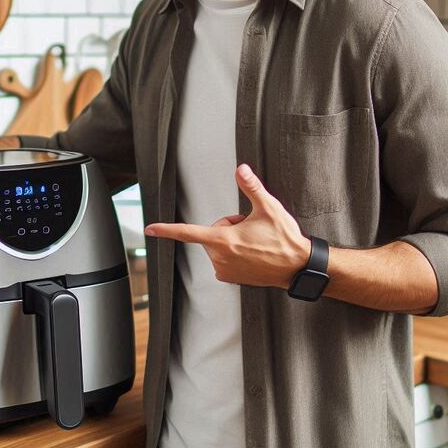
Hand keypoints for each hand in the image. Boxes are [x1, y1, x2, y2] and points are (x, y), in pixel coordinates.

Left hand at [144, 163, 310, 287]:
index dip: (167, 230)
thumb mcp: (268, 208)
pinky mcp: (230, 278)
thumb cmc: (284, 239)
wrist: (296, 267)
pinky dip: (235, 253)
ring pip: (219, 245)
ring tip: (256, 244)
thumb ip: (251, 187)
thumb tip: (241, 169)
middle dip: (229, 227)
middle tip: (252, 230)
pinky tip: (253, 254)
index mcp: (223, 241)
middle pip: (212, 232)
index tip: (150, 229)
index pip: (188, 233)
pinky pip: (224, 258)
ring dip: (233, 241)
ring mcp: (224, 270)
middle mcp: (220, 258)